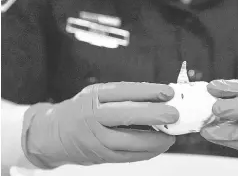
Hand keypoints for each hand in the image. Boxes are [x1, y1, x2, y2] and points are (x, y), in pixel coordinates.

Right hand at [22, 82, 178, 168]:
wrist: (53, 134)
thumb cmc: (80, 110)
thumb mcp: (95, 94)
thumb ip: (121, 95)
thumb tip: (154, 97)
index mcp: (94, 97)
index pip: (125, 92)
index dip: (148, 91)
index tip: (168, 92)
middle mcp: (94, 117)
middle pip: (128, 115)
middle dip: (155, 114)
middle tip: (174, 114)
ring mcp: (97, 139)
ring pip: (130, 140)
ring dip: (154, 139)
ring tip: (171, 135)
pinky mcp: (101, 156)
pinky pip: (127, 156)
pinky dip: (146, 152)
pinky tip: (159, 146)